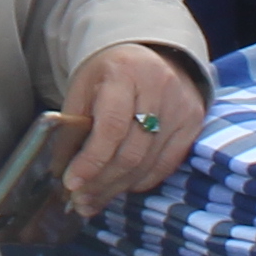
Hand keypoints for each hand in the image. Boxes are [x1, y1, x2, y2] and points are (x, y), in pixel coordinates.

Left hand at [58, 43, 207, 210]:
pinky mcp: (193, 122)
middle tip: (80, 200)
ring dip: (117, 187)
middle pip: (131, 151)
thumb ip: (72, 127)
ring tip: (93, 200)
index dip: (91, 160)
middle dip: (102, 181)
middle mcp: (159, 88)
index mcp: (125, 72)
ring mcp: (181, 106)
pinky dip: (140, 181)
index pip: (111, 126)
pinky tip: (120, 187)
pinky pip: (166, 165)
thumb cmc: (108, 74)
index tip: (72, 182)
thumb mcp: (82, 88)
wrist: (148, 56)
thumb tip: (62, 170)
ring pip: (148, 163)